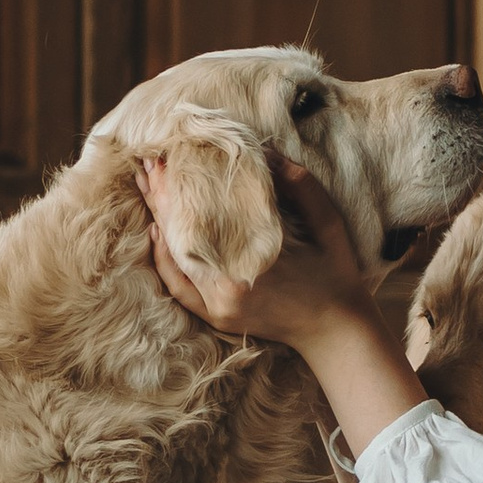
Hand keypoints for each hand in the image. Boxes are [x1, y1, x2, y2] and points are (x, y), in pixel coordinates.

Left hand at [142, 148, 374, 346]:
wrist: (337, 330)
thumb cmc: (336, 272)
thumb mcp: (328, 221)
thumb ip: (299, 185)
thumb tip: (265, 152)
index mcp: (254, 261)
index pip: (206, 212)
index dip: (183, 183)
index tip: (168, 154)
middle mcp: (228, 288)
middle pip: (183, 233)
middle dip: (163, 195)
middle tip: (148, 162)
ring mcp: (218, 307)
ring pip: (176, 258)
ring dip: (158, 219)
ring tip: (146, 185)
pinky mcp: (216, 317)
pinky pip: (180, 287)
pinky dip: (164, 260)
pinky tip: (156, 231)